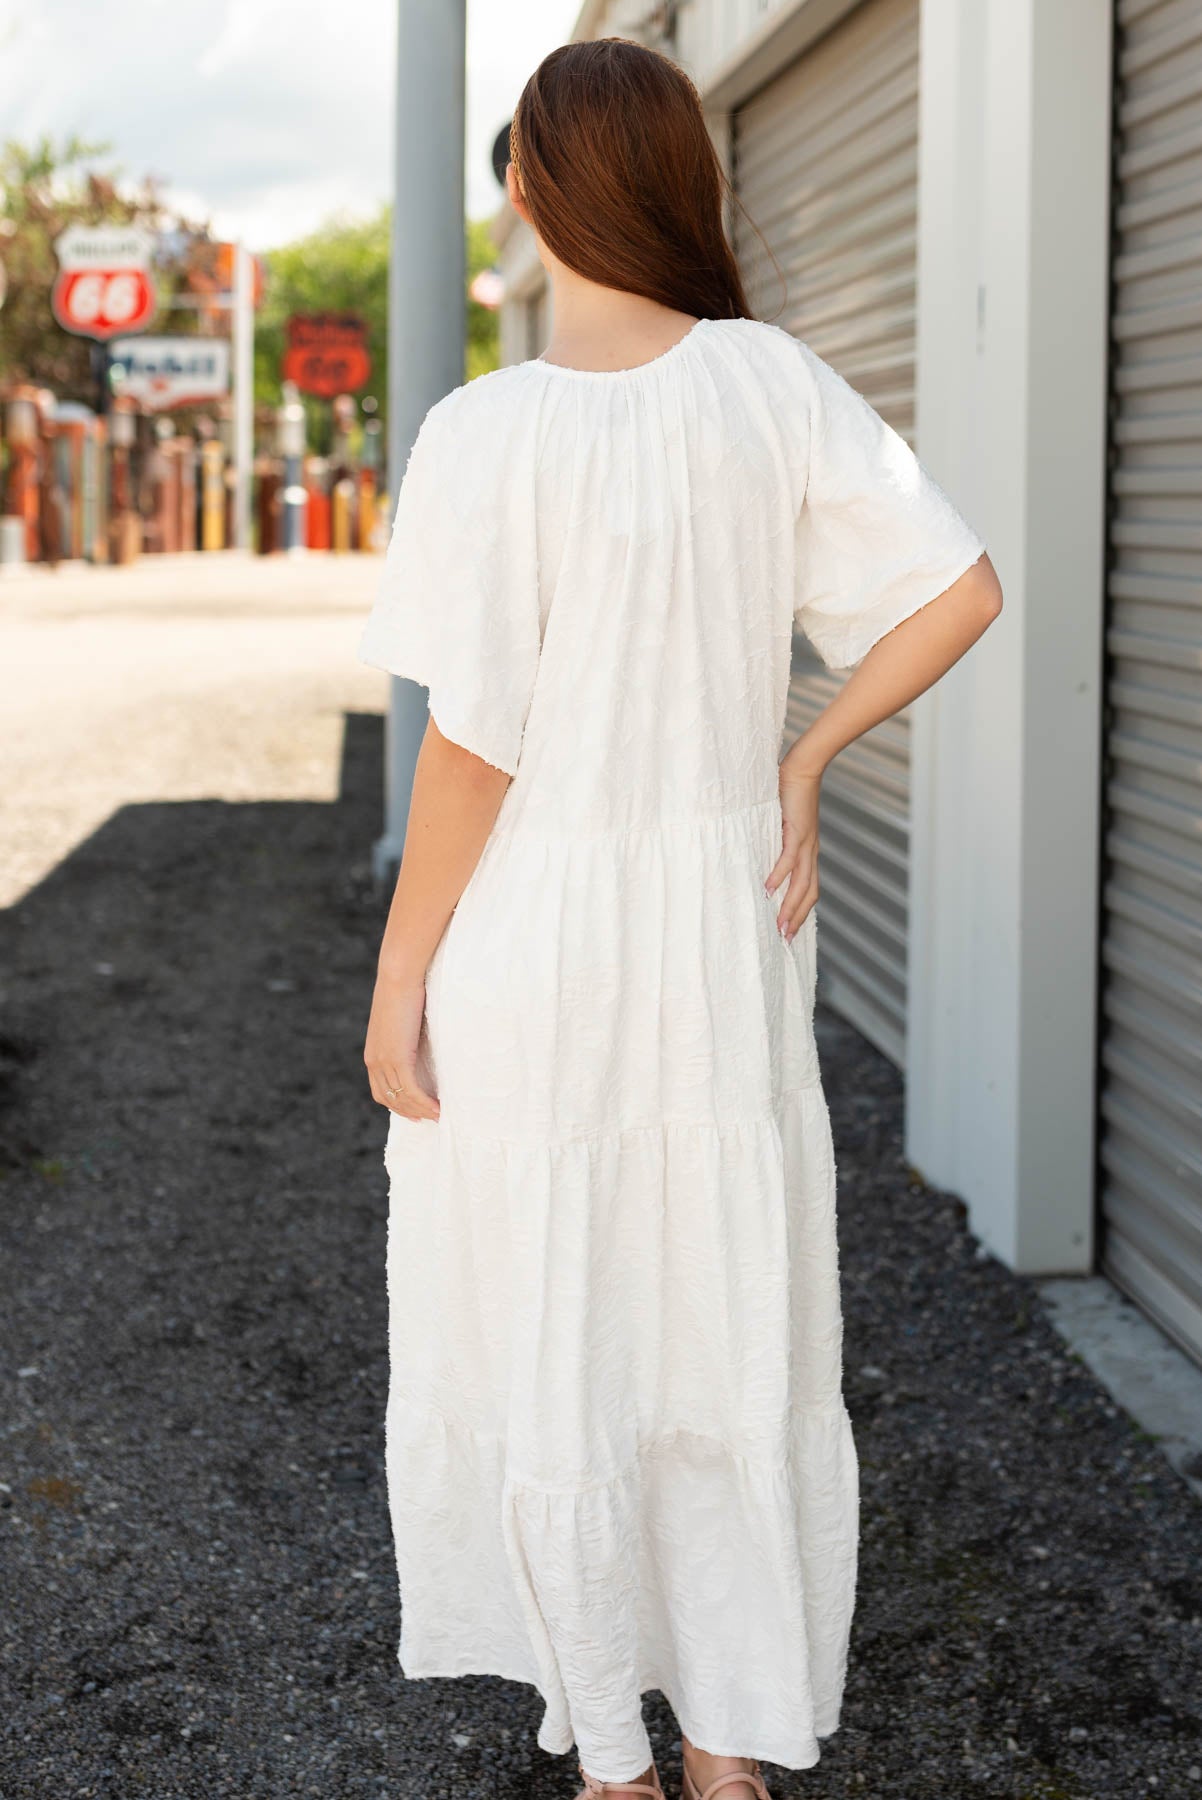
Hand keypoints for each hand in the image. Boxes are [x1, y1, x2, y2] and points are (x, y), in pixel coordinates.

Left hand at [364, 975, 439, 1120]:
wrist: (399, 975)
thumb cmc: (404, 990)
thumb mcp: (402, 1020)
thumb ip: (407, 1036)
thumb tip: (423, 1043)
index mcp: (373, 1054)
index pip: (381, 1091)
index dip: (398, 1105)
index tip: (415, 1112)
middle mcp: (374, 1061)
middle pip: (390, 1100)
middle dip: (410, 1113)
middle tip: (430, 1119)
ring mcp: (384, 1061)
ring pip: (401, 1099)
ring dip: (420, 1112)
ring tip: (439, 1117)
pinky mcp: (398, 1058)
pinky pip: (412, 1091)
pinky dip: (425, 1104)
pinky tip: (439, 1109)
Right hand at [765, 766, 820, 940]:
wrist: (803, 768)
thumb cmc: (790, 793)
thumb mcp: (783, 824)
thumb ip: (776, 840)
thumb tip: (759, 851)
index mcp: (809, 852)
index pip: (809, 889)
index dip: (801, 911)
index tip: (790, 931)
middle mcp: (811, 852)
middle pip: (808, 893)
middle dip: (797, 918)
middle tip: (785, 939)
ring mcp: (806, 843)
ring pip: (802, 883)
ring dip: (790, 906)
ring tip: (779, 924)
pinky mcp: (797, 831)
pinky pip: (789, 859)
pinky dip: (779, 876)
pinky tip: (768, 888)